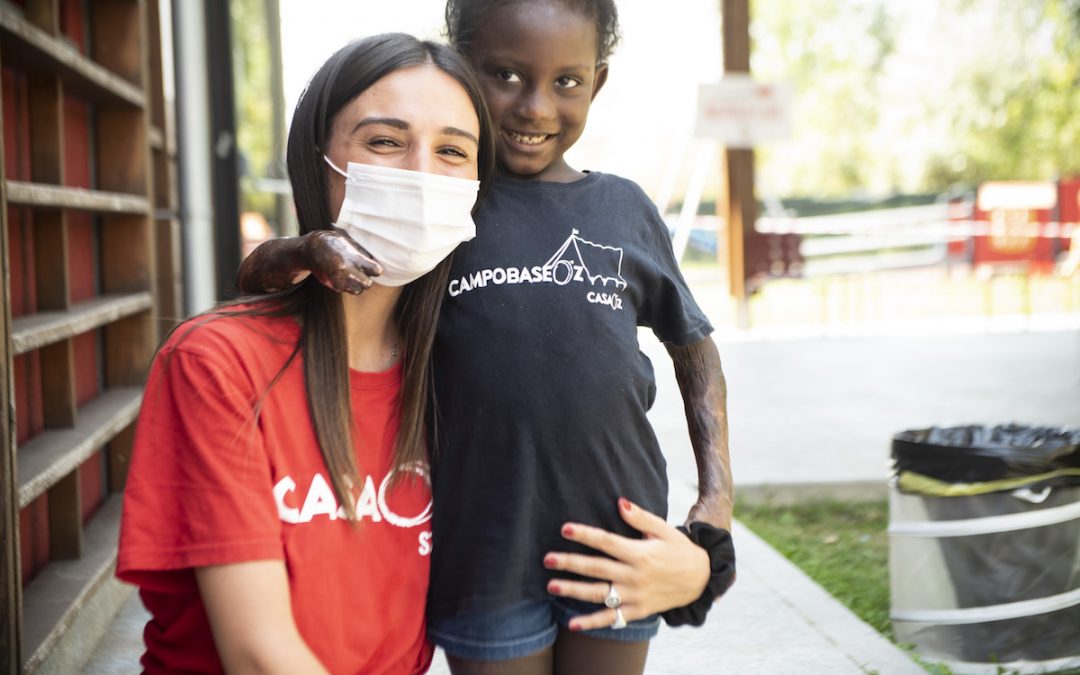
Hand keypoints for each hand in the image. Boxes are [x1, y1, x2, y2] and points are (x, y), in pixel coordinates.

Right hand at [302, 229, 382, 293]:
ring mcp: (340, 280)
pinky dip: (347, 286)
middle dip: (366, 279)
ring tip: (352, 275)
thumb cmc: (334, 243)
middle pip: (367, 284)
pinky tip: (343, 277)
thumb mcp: (350, 243)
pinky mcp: (334, 286)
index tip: (373, 267)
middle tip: (361, 273)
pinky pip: (347, 290)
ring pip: (358, 290)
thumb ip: (363, 254)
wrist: (313, 249)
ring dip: (357, 285)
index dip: (376, 269)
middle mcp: (348, 271)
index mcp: (355, 258)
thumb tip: (374, 262)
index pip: (376, 271)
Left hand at [543, 498, 709, 630]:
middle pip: (597, 568)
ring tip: (551, 585)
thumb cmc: (680, 550)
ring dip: (574, 590)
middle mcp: (635, 575)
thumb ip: (641, 517)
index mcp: (640, 553)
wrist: (701, 579)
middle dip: (570, 563)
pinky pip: (612, 618)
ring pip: (600, 594)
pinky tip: (573, 624)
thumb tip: (619, 502)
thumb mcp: (665, 529)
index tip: (565, 529)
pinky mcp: (638, 611)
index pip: (606, 542)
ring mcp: (636, 595)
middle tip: (547, 559)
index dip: (585, 534)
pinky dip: (592, 622)